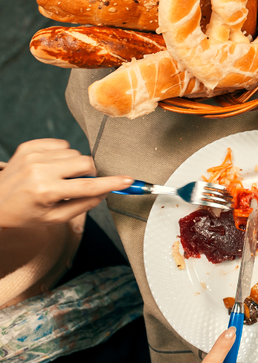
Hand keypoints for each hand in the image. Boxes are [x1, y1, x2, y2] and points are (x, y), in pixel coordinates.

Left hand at [0, 139, 131, 227]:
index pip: (87, 186)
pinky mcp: (30, 146)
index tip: (128, 180)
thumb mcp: (54, 218)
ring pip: (75, 153)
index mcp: (46, 191)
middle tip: (76, 184)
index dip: (111, 183)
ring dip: (73, 165)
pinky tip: (50, 166)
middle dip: (88, 173)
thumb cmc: (24, 213)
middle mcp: (39, 170)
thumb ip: (84, 205)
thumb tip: (106, 191)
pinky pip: (62, 144)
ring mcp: (33, 156)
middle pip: (85, 163)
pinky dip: (61, 155)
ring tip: (58, 176)